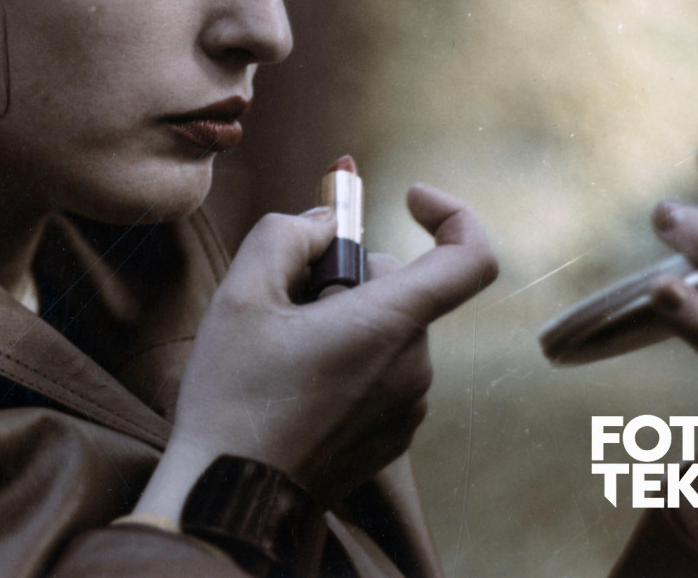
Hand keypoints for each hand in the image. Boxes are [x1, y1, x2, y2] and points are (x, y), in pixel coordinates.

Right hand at [134, 184, 496, 519]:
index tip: (409, 198)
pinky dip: (347, 360)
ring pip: (387, 332)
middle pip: (402, 289)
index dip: (451, 215)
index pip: (469, 258)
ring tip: (280, 349)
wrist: (229, 499)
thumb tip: (323, 223)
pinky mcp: (391, 439)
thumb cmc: (234, 398)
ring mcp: (407, 409)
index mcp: (388, 325)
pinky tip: (293, 384)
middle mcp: (414, 367)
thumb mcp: (241, 294)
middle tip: (285, 296)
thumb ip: (286, 234)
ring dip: (344, 321)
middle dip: (347, 277)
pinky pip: (381, 374)